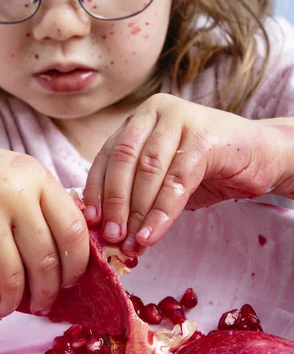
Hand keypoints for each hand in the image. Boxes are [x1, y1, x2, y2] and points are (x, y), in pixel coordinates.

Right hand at [0, 132, 88, 317]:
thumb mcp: (17, 175)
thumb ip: (44, 205)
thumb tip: (72, 254)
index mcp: (35, 176)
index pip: (73, 229)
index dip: (78, 263)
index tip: (71, 278)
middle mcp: (13, 194)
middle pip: (46, 259)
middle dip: (48, 291)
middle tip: (43, 302)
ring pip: (14, 278)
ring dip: (16, 302)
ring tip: (11, 305)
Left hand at [83, 94, 282, 253]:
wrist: (262, 156)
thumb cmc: (207, 167)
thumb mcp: (163, 175)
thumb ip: (136, 188)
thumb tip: (105, 225)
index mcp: (140, 118)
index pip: (108, 155)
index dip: (96, 190)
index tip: (91, 222)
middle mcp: (156, 111)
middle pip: (124, 160)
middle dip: (115, 203)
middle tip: (111, 237)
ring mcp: (181, 118)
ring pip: (148, 171)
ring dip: (137, 212)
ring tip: (133, 242)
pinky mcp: (205, 137)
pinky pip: (176, 181)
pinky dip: (162, 212)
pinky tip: (152, 234)